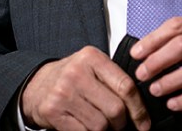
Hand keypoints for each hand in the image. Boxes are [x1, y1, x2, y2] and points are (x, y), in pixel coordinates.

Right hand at [21, 46, 149, 130]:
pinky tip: (87, 127)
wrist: (37, 85)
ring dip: (106, 130)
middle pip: (115, 109)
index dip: (139, 109)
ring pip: (100, 125)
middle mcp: (77, 73)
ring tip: (101, 124)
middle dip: (122, 123)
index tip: (144, 123)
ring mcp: (63, 93)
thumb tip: (142, 105)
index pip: (125, 86)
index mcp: (92, 58)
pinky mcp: (53, 112)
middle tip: (119, 125)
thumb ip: (114, 79)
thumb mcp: (92, 68)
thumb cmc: (71, 77)